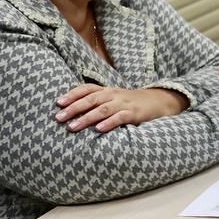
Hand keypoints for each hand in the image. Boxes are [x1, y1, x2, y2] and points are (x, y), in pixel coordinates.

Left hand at [55, 84, 188, 133]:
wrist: (160, 101)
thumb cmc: (132, 103)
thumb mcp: (115, 98)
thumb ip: (98, 102)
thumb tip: (73, 111)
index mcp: (108, 90)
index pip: (87, 88)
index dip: (72, 94)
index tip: (58, 103)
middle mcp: (114, 95)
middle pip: (91, 99)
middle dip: (73, 108)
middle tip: (59, 118)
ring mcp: (125, 103)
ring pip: (102, 109)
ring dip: (86, 118)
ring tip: (73, 127)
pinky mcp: (135, 113)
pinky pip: (120, 117)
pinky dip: (109, 123)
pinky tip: (99, 129)